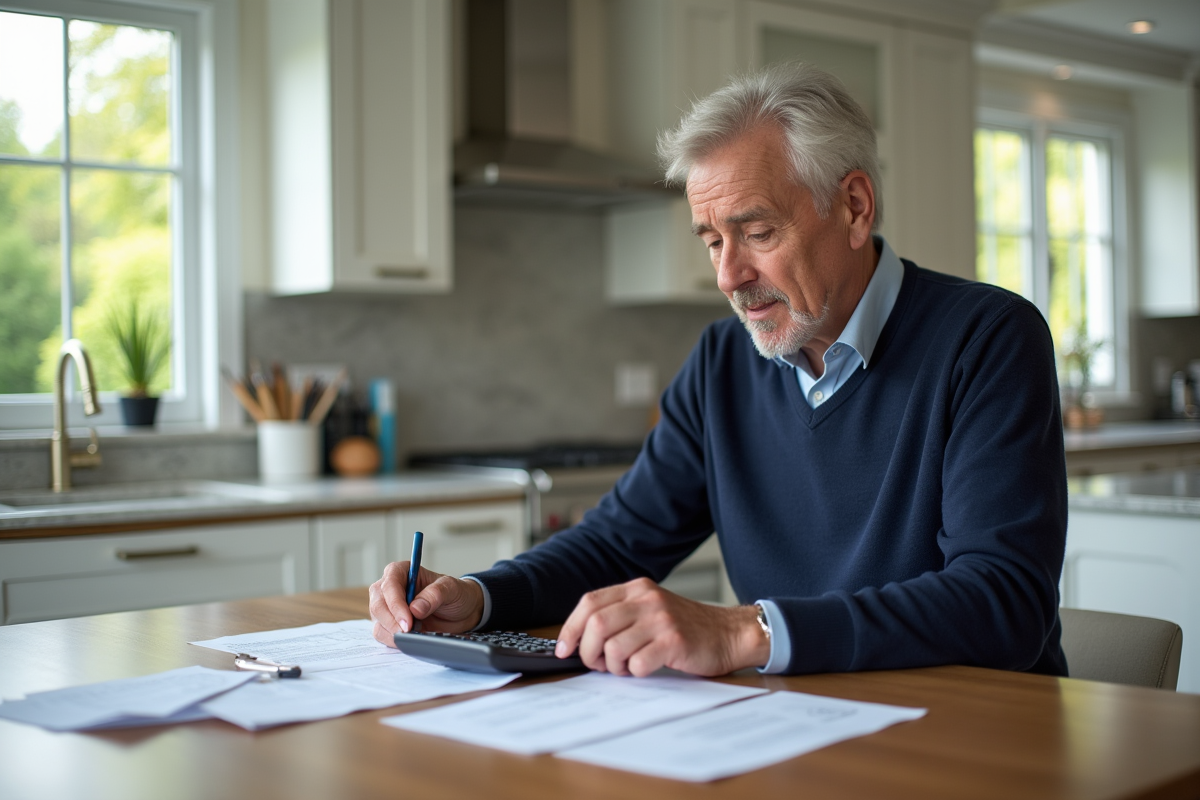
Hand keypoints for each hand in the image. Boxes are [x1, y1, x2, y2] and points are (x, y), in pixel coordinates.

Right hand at [368, 560, 484, 646]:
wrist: (461, 612)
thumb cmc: (455, 594)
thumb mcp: (451, 589)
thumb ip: (435, 594)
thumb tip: (415, 608)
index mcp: (401, 571)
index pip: (390, 585)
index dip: (396, 604)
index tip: (407, 621)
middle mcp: (389, 588)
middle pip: (378, 605)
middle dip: (392, 621)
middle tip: (409, 632)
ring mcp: (387, 607)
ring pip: (378, 621)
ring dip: (392, 632)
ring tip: (414, 635)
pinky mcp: (388, 624)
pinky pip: (382, 634)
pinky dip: (393, 640)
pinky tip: (409, 639)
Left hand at [554, 577, 770, 676]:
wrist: (728, 634)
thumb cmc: (686, 628)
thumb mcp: (651, 609)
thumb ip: (621, 615)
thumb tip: (579, 639)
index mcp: (637, 588)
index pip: (589, 602)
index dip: (570, 628)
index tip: (564, 648)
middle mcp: (647, 599)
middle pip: (596, 624)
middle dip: (588, 651)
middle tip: (597, 665)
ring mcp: (661, 619)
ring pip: (613, 646)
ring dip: (612, 666)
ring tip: (625, 668)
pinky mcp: (674, 641)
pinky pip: (637, 663)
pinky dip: (634, 673)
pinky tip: (645, 668)